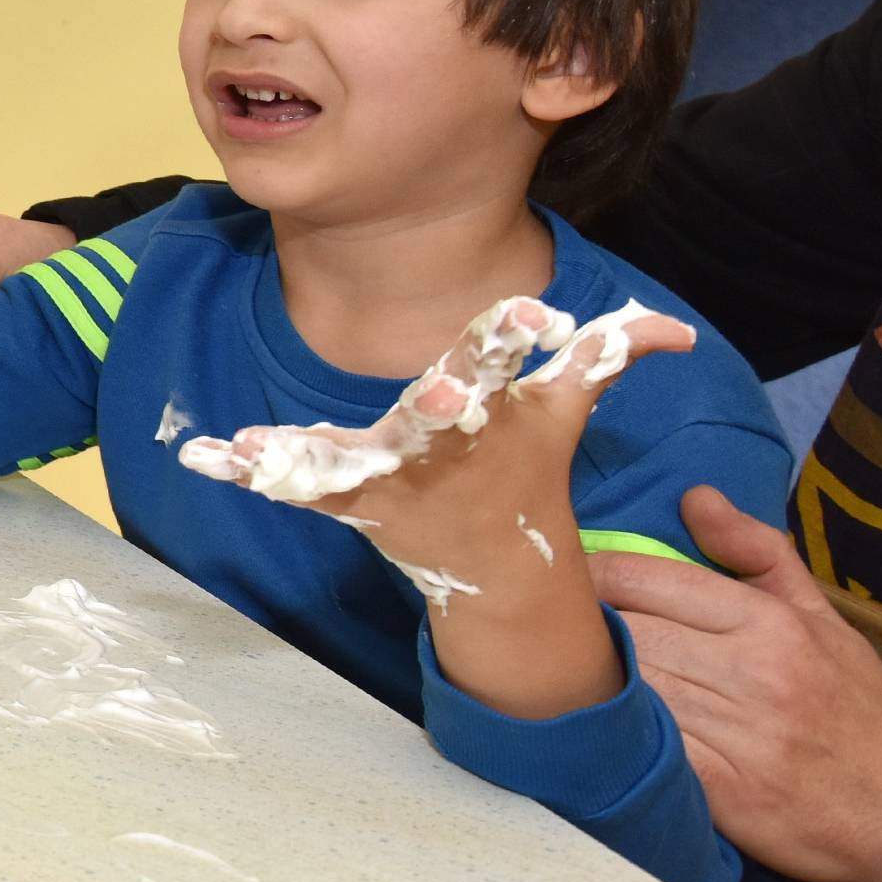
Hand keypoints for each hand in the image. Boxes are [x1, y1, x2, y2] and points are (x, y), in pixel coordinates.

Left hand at [180, 295, 693, 606]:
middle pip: (436, 419)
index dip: (523, 333)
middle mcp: (441, 443)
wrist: (494, 564)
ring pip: (348, 460)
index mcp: (492, 406)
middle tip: (442, 399)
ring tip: (252, 450)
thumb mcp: (567, 410)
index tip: (541, 318)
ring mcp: (392, 476)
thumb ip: (609, 356)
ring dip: (302, 456)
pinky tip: (202, 455)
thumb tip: (679, 331)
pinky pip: (290, 483)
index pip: (509, 358)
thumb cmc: (525, 466)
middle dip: (439, 410)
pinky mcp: (348, 499)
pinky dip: (245, 471)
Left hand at [590, 487, 881, 881]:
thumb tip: (693, 496)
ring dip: (586, 679)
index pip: (642, 578)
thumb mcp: (817, 616)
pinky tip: (593, 725)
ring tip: (552, 668)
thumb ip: (755, 550)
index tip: (558, 573)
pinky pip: (647, 751)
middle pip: (625, 631)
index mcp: (767, 621)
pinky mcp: (723, 794)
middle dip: (575, 625)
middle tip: (539, 618)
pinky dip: (616, 735)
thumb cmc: (853, 707)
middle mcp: (751, 673)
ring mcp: (737, 737)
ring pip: (627, 688)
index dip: (588, 573)